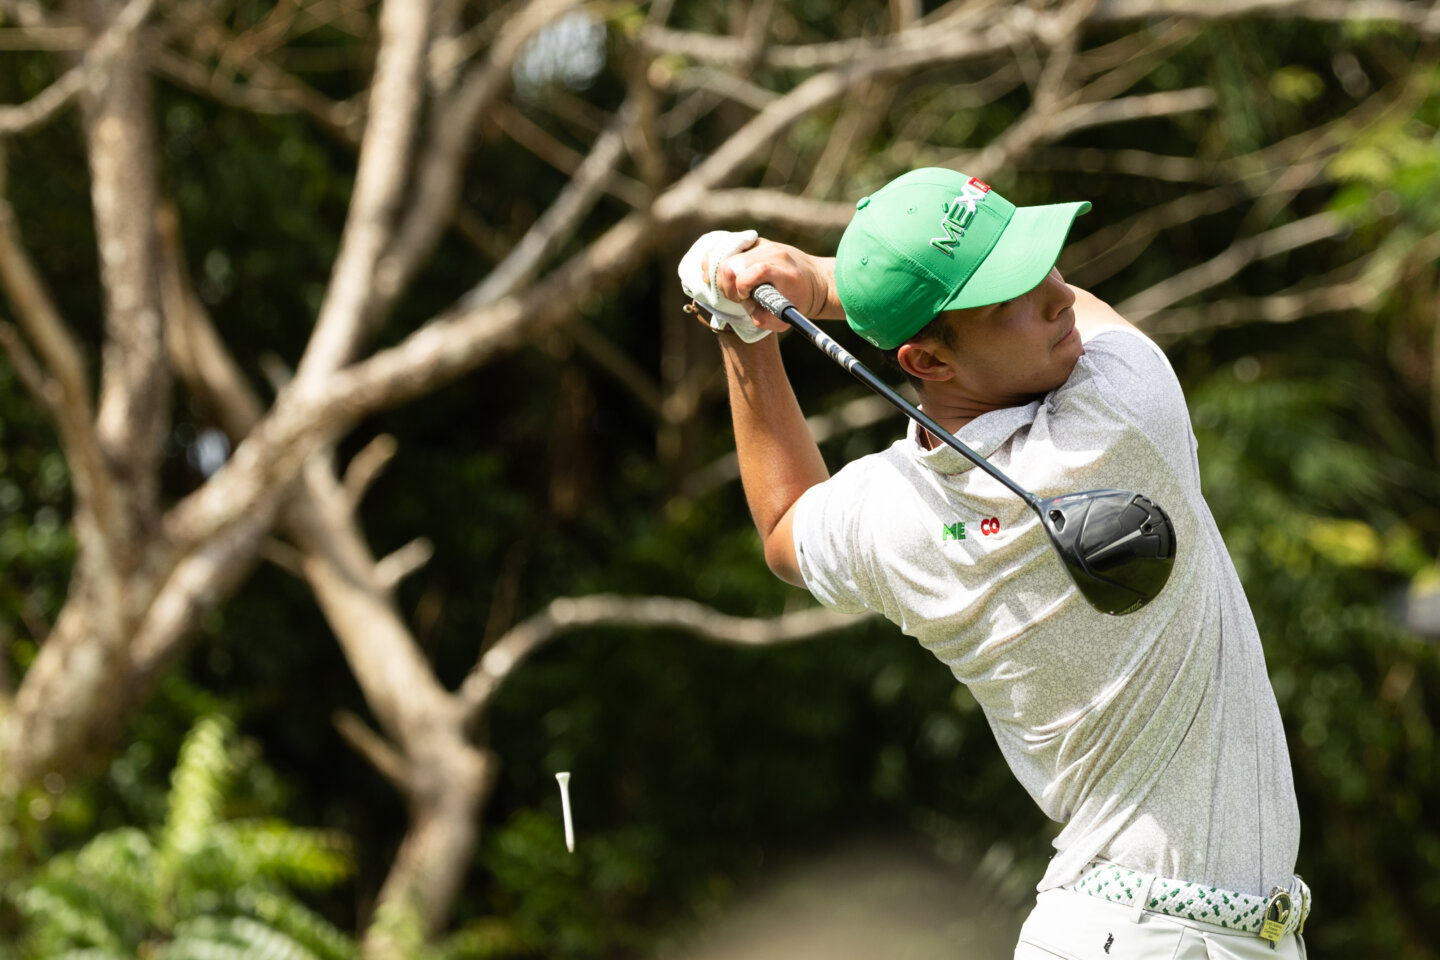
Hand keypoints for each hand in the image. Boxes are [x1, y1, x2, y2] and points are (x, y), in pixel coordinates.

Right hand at [710, 239, 837, 330]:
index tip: (745, 298)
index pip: (757, 270)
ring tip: (733, 288)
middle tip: (737, 297)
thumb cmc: (799, 300)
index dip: (743, 286)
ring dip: (723, 276)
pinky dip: (719, 260)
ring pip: (726, 256)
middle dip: (728, 285)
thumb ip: (765, 319)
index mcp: (784, 272)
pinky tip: (722, 274)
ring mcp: (763, 244)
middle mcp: (773, 253)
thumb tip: (748, 310)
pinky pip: (727, 246)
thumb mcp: (786, 317)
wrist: (815, 280)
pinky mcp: (755, 242)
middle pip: (733, 264)